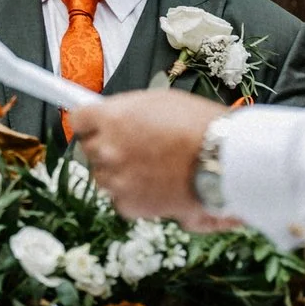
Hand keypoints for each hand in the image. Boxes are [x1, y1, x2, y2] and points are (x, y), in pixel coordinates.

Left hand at [68, 89, 223, 220]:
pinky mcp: (130, 204)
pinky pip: (120, 200)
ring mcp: (116, 178)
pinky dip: (133, 196)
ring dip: (119, 173)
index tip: (96, 125)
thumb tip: (113, 116)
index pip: (79, 119)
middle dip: (108, 148)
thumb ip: (128, 110)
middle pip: (90, 149)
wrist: (225, 159)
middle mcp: (107, 148)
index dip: (91, 122)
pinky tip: (154, 185)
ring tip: (150, 168)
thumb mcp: (159, 101)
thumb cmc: (201, 125)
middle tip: (134, 147)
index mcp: (111, 117)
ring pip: (103, 176)